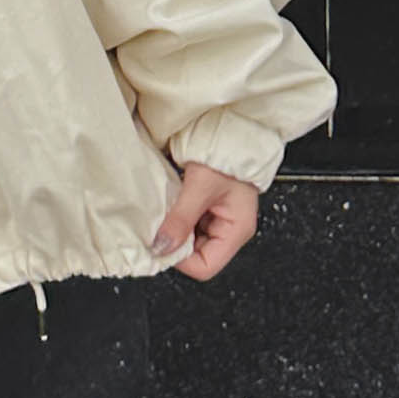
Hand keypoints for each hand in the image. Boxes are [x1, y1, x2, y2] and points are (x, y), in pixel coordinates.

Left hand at [154, 162, 258, 279]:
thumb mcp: (200, 187)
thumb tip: (161, 247)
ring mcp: (219, 219)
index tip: (163, 243)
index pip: (205, 267)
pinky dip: (177, 217)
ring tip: (169, 209)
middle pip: (196, 255)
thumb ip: (180, 219)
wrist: (230, 130)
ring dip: (175, 228)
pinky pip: (188, 223)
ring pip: (190, 240)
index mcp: (237, 231)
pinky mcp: (208, 209)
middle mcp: (230, 229)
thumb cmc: (227, 154)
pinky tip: (172, 204)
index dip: (182, 259)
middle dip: (177, 242)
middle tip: (163, 223)